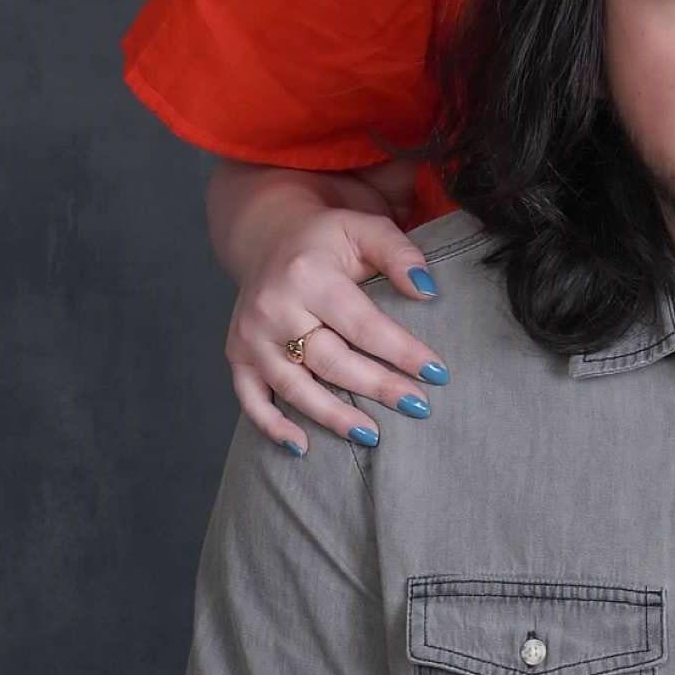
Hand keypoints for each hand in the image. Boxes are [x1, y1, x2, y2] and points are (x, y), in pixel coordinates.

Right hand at [224, 205, 449, 455]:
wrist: (267, 236)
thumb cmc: (326, 239)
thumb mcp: (365, 228)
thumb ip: (399, 254)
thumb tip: (428, 291)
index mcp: (308, 275)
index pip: (363, 324)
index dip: (401, 351)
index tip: (437, 374)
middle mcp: (274, 308)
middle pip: (331, 360)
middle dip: (378, 387)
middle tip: (419, 407)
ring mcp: (251, 335)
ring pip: (294, 387)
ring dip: (333, 416)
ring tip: (373, 436)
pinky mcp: (237, 355)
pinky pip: (250, 398)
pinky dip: (271, 426)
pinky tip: (302, 446)